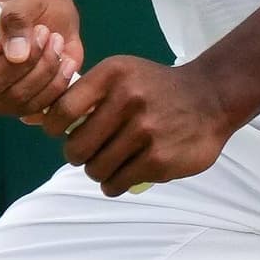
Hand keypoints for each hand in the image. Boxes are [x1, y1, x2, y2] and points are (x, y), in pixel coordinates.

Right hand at [0, 0, 85, 123]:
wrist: (53, 17)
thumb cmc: (31, 4)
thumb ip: (17, 17)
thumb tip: (15, 55)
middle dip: (24, 59)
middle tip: (44, 32)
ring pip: (14, 98)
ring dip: (44, 69)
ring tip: (56, 40)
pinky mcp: (18, 105)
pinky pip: (35, 108)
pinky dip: (56, 85)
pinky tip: (65, 62)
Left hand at [54, 56, 236, 194]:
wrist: (211, 98)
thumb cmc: (157, 88)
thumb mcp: (123, 74)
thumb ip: (90, 93)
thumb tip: (49, 122)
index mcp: (113, 75)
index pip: (63, 109)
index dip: (53, 127)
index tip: (59, 133)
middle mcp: (128, 100)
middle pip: (76, 148)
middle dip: (77, 155)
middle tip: (87, 154)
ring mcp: (145, 131)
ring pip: (96, 169)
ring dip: (97, 172)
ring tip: (106, 166)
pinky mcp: (159, 159)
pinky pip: (117, 183)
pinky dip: (113, 185)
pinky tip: (119, 177)